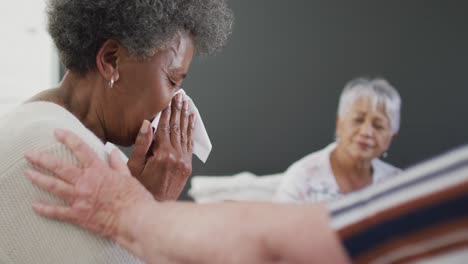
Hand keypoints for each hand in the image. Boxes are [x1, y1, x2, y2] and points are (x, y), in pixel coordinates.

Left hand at [24, 129, 153, 238]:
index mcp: (98, 170)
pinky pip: (57, 212)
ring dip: (39, 179)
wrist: (136, 219)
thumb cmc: (135, 198)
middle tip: (30, 154)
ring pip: (54, 186)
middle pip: (59, 167)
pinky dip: (45, 209)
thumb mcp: (127, 176)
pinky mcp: (78, 215)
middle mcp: (86, 182)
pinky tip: (35, 205)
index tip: (57, 132)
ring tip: (28, 173)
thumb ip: (117, 163)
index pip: (80, 149)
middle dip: (42, 159)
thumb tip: (112, 151)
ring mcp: (80, 199)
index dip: (67, 138)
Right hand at [127, 94, 195, 200]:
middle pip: (177, 128)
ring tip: (187, 103)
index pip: (164, 127)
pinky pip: (190, 145)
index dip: (167, 112)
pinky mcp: (187, 167)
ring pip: (185, 135)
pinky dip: (191, 131)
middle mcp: (176, 157)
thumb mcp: (134, 166)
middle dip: (178, 110)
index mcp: (162, 155)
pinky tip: (192, 120)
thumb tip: (147, 124)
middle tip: (180, 96)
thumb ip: (142, 144)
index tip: (169, 99)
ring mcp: (184, 162)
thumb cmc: (140, 187)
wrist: (155, 207)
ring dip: (186, 117)